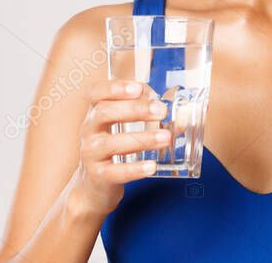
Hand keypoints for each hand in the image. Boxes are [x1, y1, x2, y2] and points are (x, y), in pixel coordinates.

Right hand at [72, 79, 169, 216]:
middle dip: (135, 109)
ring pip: (111, 143)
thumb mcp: (127, 127)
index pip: (96, 93)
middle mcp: (89, 129)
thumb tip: (183, 115)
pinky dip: (135, 169)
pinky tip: (152, 166)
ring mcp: (91, 153)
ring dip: (142, 139)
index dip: (115, 87)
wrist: (95, 184)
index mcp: (96, 111)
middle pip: (104, 112)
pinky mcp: (98, 176)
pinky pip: (115, 172)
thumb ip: (151, 116)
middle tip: (161, 110)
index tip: (138, 88)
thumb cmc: (116, 147)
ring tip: (166, 138)